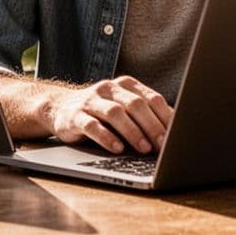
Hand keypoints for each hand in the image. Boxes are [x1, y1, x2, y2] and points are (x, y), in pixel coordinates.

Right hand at [45, 76, 171, 153]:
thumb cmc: (101, 112)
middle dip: (151, 126)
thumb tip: (174, 132)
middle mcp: (109, 88)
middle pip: (135, 104)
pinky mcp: (74, 115)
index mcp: (126, 85)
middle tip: (162, 145)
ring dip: (132, 132)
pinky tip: (117, 148)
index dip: (165, 117)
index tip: (176, 135)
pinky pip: (92, 125)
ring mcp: (91, 100)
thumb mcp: (124, 109)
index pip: (151, 98)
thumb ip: (145, 115)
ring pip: (115, 113)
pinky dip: (106, 137)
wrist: (59, 108)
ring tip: (143, 148)